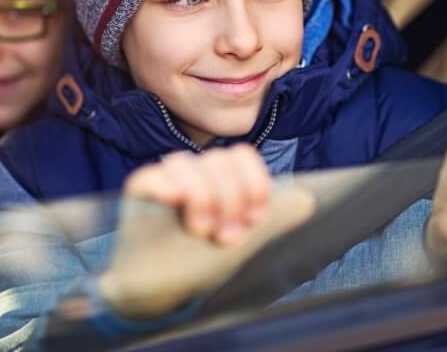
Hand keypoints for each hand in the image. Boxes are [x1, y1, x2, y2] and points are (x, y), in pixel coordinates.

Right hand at [99, 144, 314, 318]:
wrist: (161, 290)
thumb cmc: (200, 261)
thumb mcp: (247, 241)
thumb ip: (277, 218)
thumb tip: (307, 198)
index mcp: (219, 178)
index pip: (241, 156)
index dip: (254, 184)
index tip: (254, 219)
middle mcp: (193, 172)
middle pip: (219, 161)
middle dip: (230, 201)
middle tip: (225, 235)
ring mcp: (165, 178)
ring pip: (188, 165)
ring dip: (203, 200)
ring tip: (201, 231)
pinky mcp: (139, 189)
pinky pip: (153, 176)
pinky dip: (169, 188)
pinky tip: (177, 206)